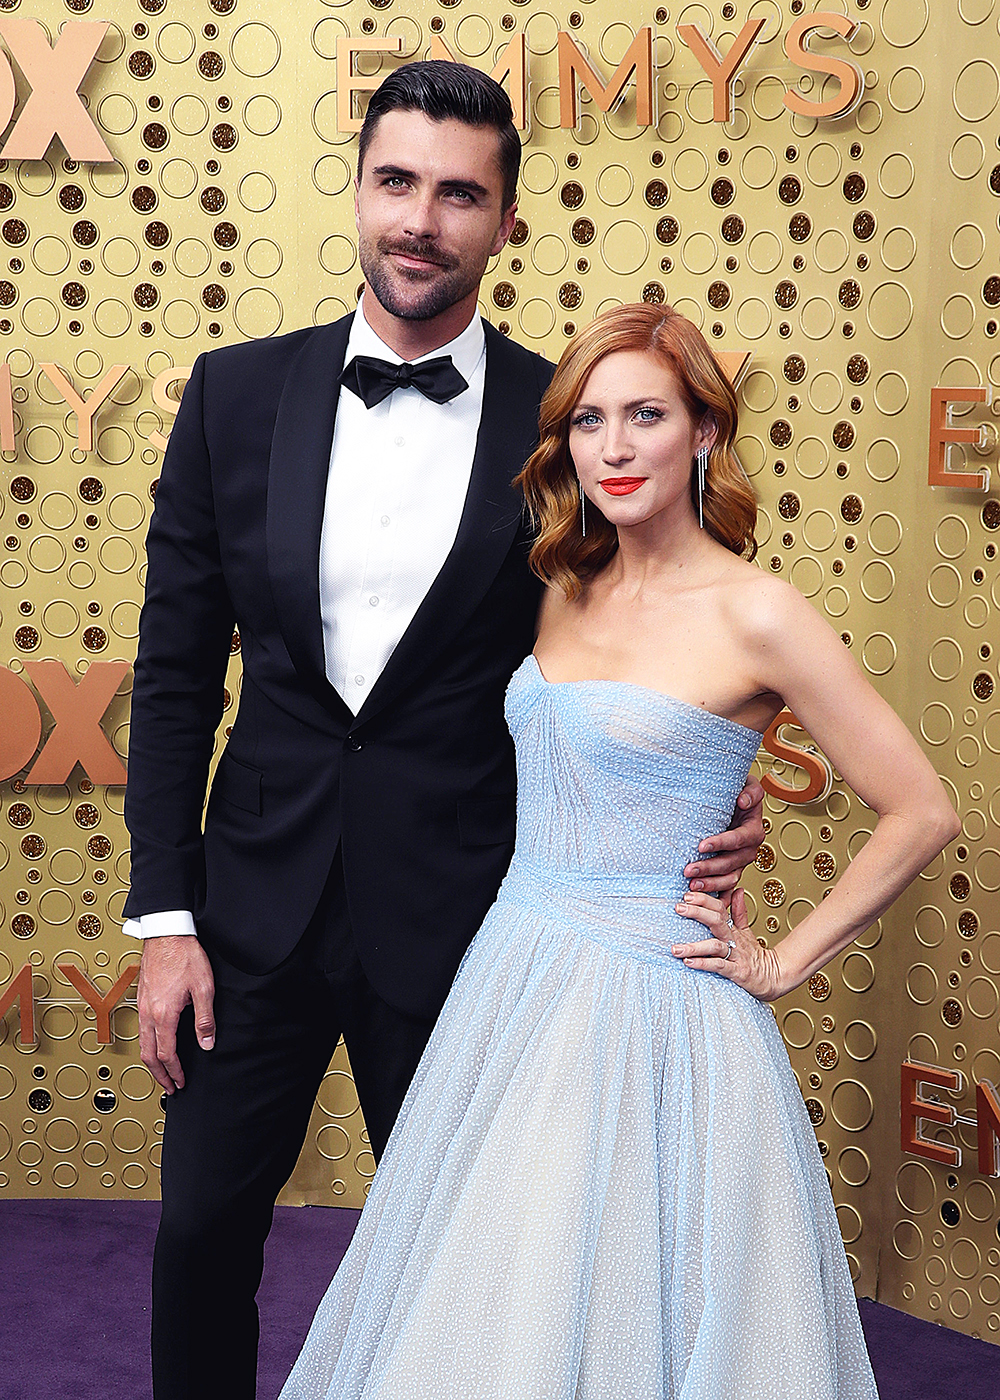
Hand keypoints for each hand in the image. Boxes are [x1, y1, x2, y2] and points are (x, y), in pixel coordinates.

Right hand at [138, 936, 215, 1093]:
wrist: (167, 933)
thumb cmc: (185, 956)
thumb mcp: (203, 988)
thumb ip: (204, 1020)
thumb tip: (206, 1044)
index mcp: (163, 1014)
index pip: (167, 1053)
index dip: (175, 1071)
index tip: (181, 1082)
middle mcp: (148, 1013)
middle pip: (148, 1054)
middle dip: (159, 1074)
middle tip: (169, 1087)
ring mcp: (142, 1005)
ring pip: (141, 1043)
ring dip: (151, 1061)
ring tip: (161, 1072)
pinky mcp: (141, 998)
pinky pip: (140, 1030)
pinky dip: (147, 1045)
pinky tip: (155, 1045)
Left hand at [670, 888, 786, 1000]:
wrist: (773, 977)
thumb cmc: (754, 956)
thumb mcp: (746, 931)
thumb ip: (739, 912)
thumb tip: (737, 890)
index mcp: (734, 929)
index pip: (720, 908)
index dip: (705, 900)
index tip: (687, 895)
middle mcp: (734, 940)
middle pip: (717, 920)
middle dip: (697, 912)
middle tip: (679, 907)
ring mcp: (736, 955)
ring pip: (714, 946)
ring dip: (694, 947)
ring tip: (675, 948)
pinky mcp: (737, 972)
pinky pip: (719, 966)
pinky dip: (704, 963)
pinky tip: (689, 962)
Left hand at [683, 774, 764, 892]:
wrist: (736, 804)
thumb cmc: (739, 795)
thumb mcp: (748, 786)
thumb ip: (751, 791)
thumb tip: (743, 801)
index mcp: (753, 830)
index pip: (738, 839)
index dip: (721, 843)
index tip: (701, 845)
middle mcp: (749, 849)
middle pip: (731, 863)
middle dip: (709, 868)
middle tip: (689, 870)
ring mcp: (740, 862)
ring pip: (729, 878)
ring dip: (711, 884)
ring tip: (692, 885)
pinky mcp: (732, 870)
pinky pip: (726, 885)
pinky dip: (715, 893)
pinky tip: (700, 895)